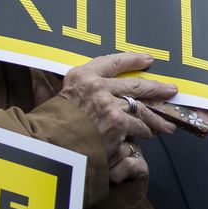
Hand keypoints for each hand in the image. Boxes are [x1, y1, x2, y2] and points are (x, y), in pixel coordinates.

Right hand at [56, 53, 178, 177]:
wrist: (46, 149)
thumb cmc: (44, 128)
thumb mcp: (45, 101)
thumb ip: (47, 89)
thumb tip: (36, 79)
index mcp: (79, 77)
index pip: (111, 62)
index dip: (132, 60)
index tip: (148, 60)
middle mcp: (97, 86)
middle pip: (135, 84)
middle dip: (156, 88)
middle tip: (171, 90)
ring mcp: (110, 104)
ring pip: (141, 107)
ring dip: (155, 117)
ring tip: (167, 125)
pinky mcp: (119, 123)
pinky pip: (138, 126)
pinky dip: (143, 132)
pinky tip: (147, 136)